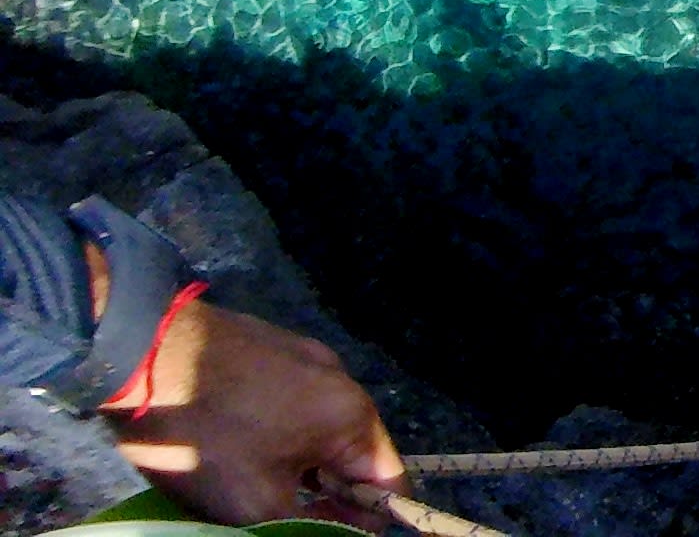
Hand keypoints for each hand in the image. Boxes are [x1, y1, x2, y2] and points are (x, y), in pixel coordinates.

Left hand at [105, 299, 403, 530]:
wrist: (143, 356)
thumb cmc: (207, 435)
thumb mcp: (255, 503)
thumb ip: (311, 525)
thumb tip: (349, 528)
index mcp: (352, 415)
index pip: (389, 482)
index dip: (365, 522)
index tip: (323, 534)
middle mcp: (341, 379)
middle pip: (350, 456)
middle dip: (321, 494)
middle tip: (274, 514)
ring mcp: (304, 356)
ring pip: (315, 429)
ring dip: (293, 464)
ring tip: (246, 482)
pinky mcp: (269, 347)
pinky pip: (288, 402)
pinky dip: (272, 432)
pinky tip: (230, 441)